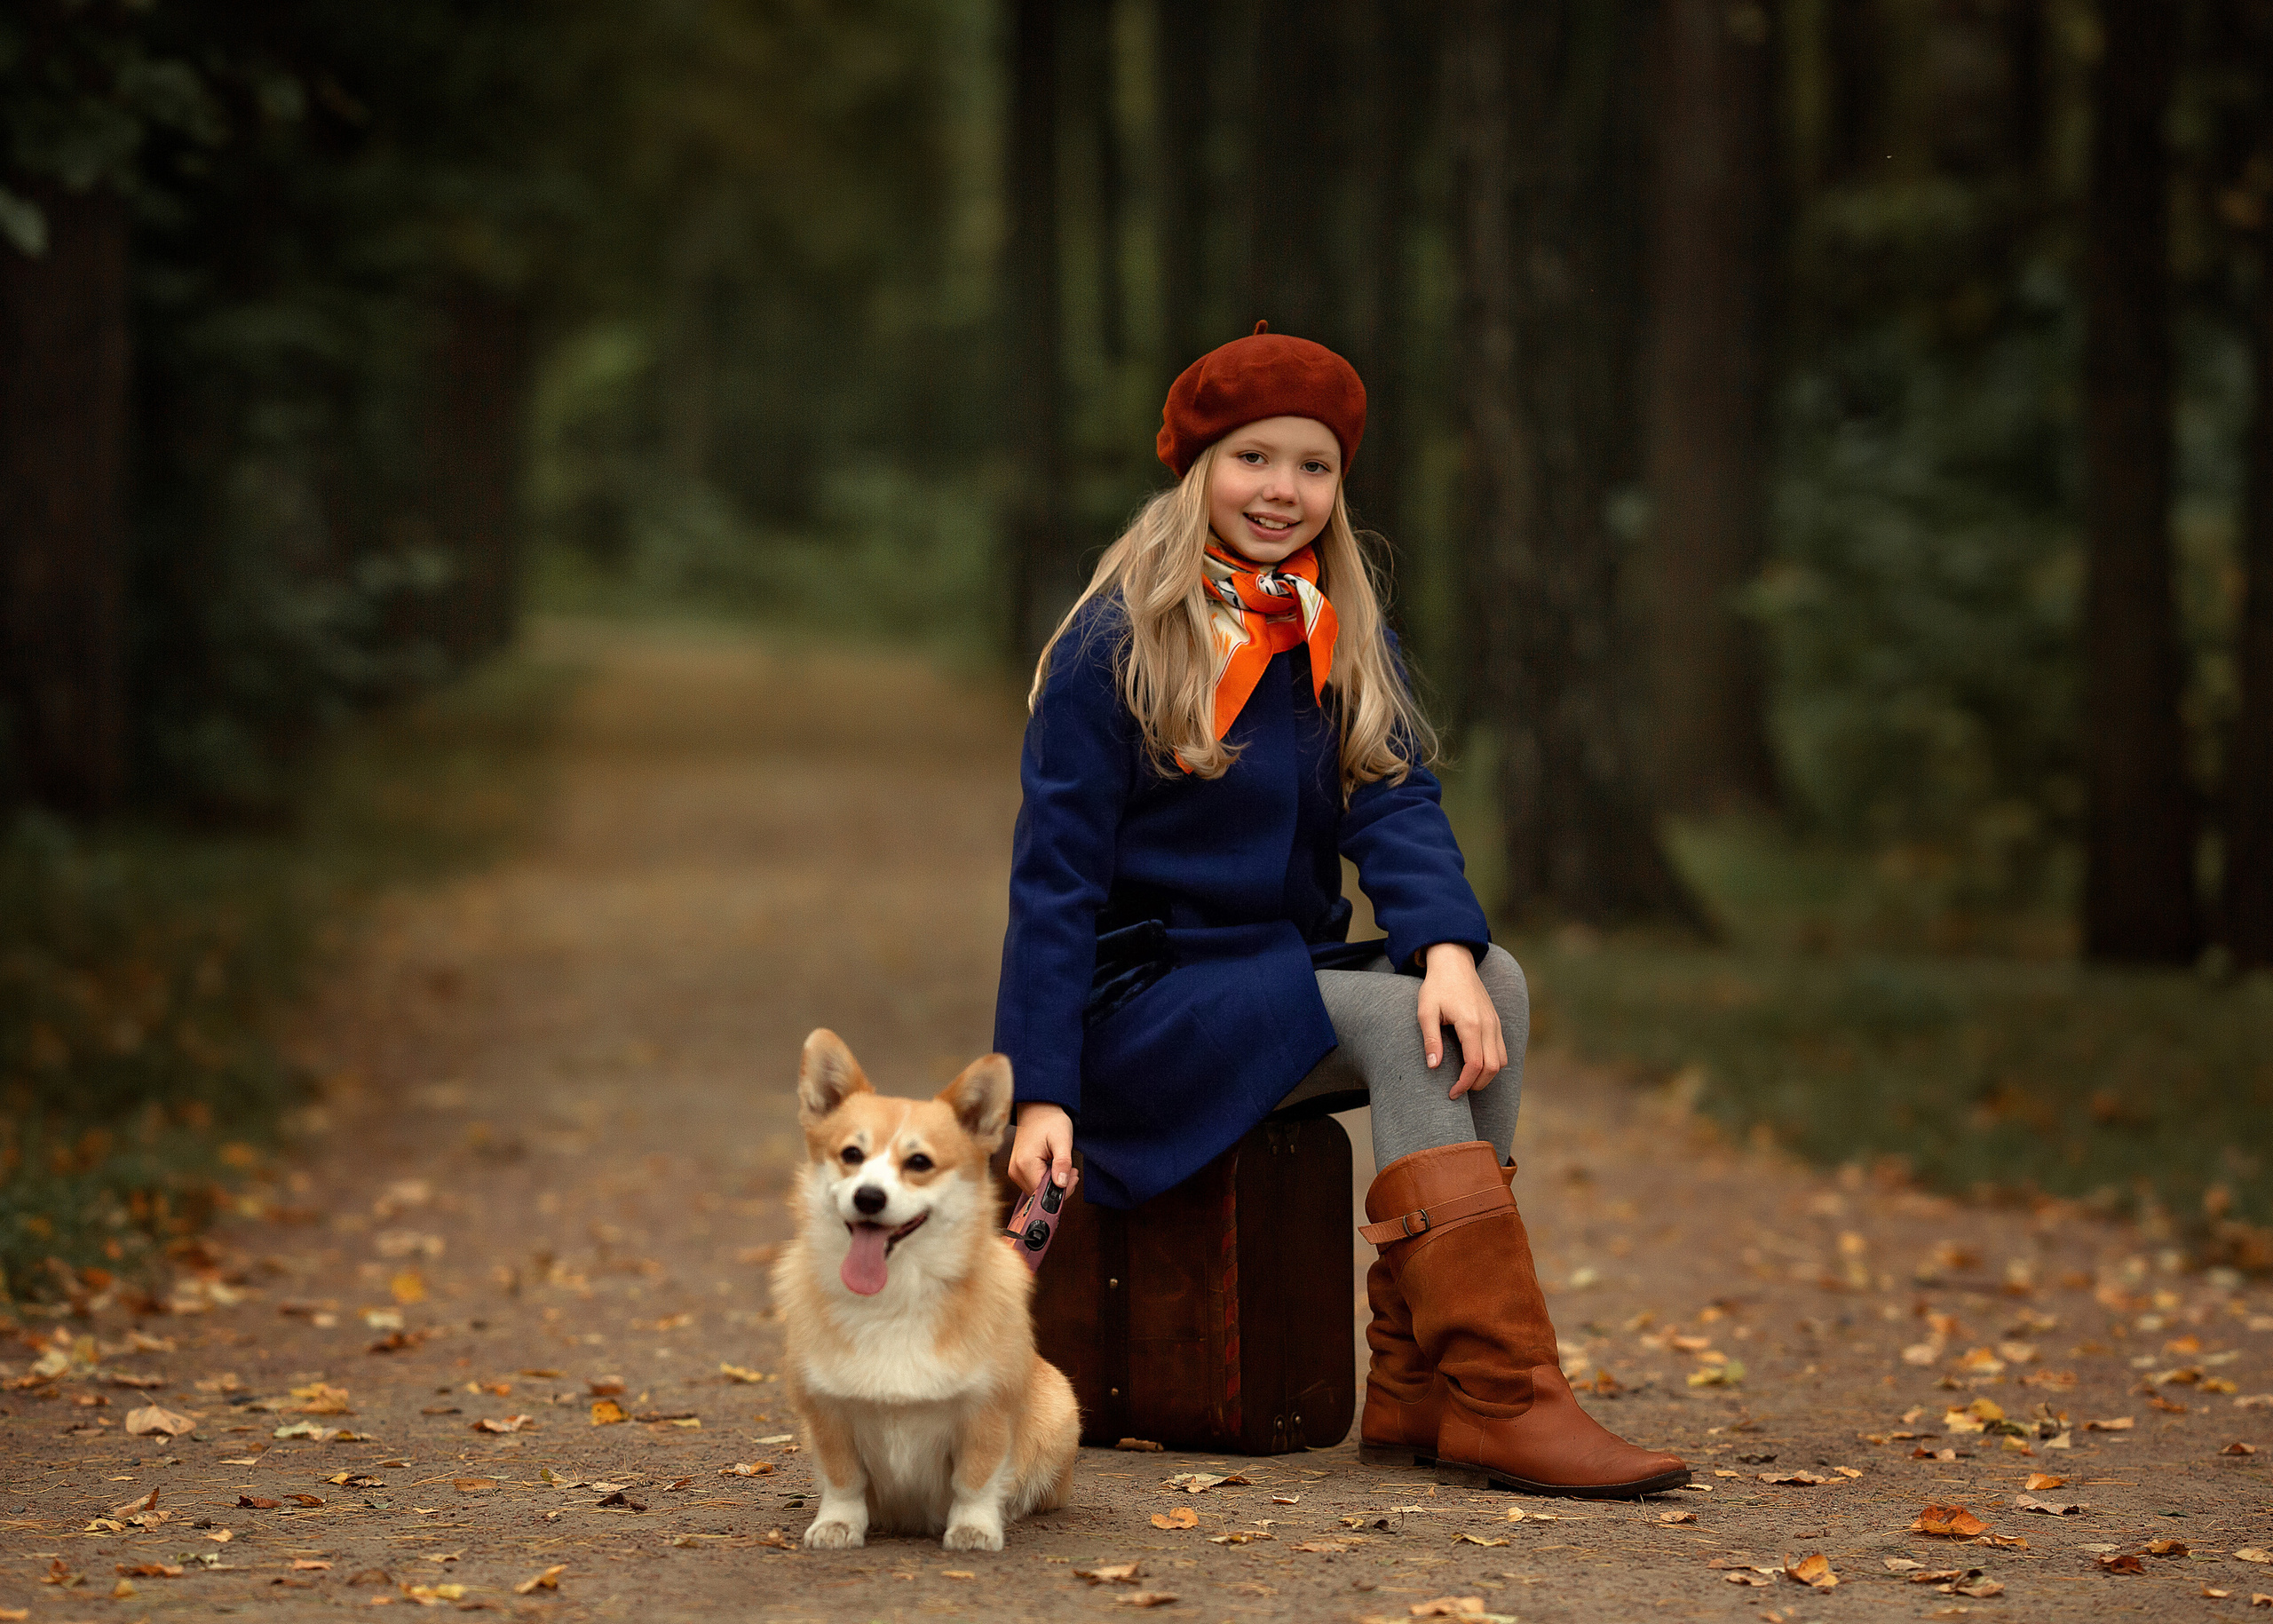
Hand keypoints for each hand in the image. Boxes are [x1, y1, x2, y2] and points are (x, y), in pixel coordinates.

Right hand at [1007, 1102, 1072, 1194]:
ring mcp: (1014, 1171)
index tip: (1073, 1176)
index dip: (1062, 1190)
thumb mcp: (1062, 1140)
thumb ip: (1062, 1163)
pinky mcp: (1017, 1170)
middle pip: (1040, 1194)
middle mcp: (1016, 1171)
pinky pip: (1033, 1183)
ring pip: (1037, 1190)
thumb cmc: (1050, 1121)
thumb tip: (1062, 1185)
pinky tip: (1054, 1167)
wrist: (1037, 1110)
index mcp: (1025, 1164)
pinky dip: (1046, 1179)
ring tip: (1063, 1166)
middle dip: (1059, 1187)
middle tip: (1071, 1170)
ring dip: (1053, 1183)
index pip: (1044, 1193)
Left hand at [1416, 942, 1504, 1099]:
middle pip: (1492, 1067)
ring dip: (1487, 1076)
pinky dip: (1493, 1063)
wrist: (1454, 963)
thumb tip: (1433, 1067)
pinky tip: (1475, 1066)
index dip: (1465, 1083)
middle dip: (1477, 1084)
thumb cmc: (1437, 987)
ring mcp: (1495, 1023)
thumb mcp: (1426, 1011)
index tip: (1452, 1093)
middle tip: (1458, 1091)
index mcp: (1471, 1023)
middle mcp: (1488, 1025)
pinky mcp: (1496, 1021)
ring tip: (1467, 1081)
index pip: (1475, 1064)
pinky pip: (1502, 1050)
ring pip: (1502, 1060)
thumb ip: (1430, 1039)